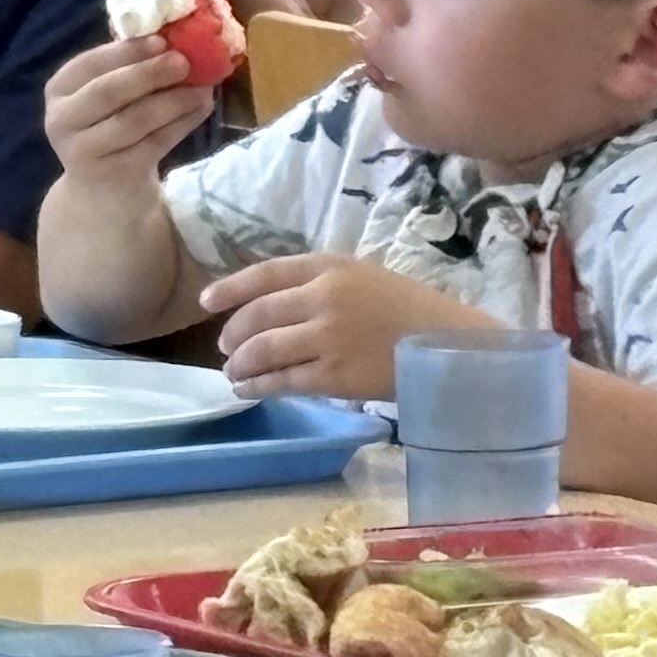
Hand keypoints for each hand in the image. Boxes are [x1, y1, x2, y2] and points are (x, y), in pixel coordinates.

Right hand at [44, 28, 218, 177]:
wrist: (103, 189)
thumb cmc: (109, 127)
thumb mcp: (106, 94)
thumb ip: (127, 66)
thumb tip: (172, 34)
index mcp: (59, 89)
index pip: (91, 64)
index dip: (127, 52)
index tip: (162, 40)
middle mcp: (62, 120)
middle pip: (108, 92)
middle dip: (149, 74)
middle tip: (185, 62)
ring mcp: (84, 151)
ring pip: (134, 120)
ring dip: (173, 101)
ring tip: (203, 88)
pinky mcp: (113, 174)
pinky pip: (152, 144)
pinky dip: (181, 124)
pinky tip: (202, 110)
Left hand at [200, 251, 493, 398]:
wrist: (449, 346)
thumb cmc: (412, 312)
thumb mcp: (366, 277)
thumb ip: (322, 283)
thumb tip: (274, 305)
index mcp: (331, 267)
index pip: (266, 273)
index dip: (230, 288)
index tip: (207, 301)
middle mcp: (323, 298)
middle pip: (257, 315)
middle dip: (233, 334)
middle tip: (226, 347)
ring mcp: (327, 338)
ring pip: (263, 350)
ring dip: (240, 363)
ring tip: (233, 371)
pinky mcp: (334, 375)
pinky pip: (282, 381)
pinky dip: (258, 385)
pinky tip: (248, 389)